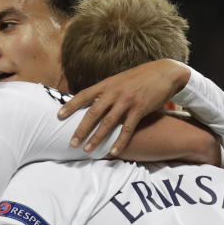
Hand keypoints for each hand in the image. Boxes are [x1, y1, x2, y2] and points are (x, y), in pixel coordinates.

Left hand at [59, 59, 190, 155]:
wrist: (164, 72)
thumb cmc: (140, 78)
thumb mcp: (119, 80)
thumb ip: (106, 90)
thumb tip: (90, 100)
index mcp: (107, 84)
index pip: (84, 95)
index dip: (71, 106)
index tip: (59, 116)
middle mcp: (114, 92)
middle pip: (93, 113)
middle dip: (81, 129)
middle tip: (71, 143)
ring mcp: (127, 100)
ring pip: (108, 123)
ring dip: (96, 138)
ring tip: (87, 150)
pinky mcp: (140, 108)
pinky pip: (128, 128)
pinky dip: (120, 141)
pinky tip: (114, 151)